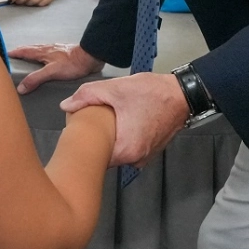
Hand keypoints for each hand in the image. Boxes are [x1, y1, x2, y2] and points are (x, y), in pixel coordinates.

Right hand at [9, 42, 103, 94]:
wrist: (91, 57)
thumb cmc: (72, 63)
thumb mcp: (51, 72)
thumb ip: (35, 79)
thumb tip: (21, 87)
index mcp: (43, 52)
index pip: (25, 51)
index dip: (15, 53)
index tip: (7, 54)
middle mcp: (48, 49)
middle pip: (31, 48)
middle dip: (22, 50)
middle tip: (15, 53)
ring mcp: (57, 50)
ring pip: (40, 49)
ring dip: (32, 51)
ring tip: (29, 54)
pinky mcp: (65, 53)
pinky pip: (50, 52)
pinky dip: (44, 54)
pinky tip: (48, 58)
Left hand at [60, 71, 188, 168]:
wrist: (182, 95)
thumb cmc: (153, 93)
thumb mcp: (116, 89)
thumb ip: (87, 95)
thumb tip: (66, 106)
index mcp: (126, 149)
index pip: (94, 159)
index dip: (83, 146)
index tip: (78, 133)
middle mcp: (136, 159)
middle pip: (105, 157)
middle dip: (97, 142)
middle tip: (91, 123)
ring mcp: (145, 157)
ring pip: (118, 153)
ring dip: (111, 141)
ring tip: (108, 122)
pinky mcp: (150, 151)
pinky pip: (130, 149)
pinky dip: (124, 139)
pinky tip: (122, 124)